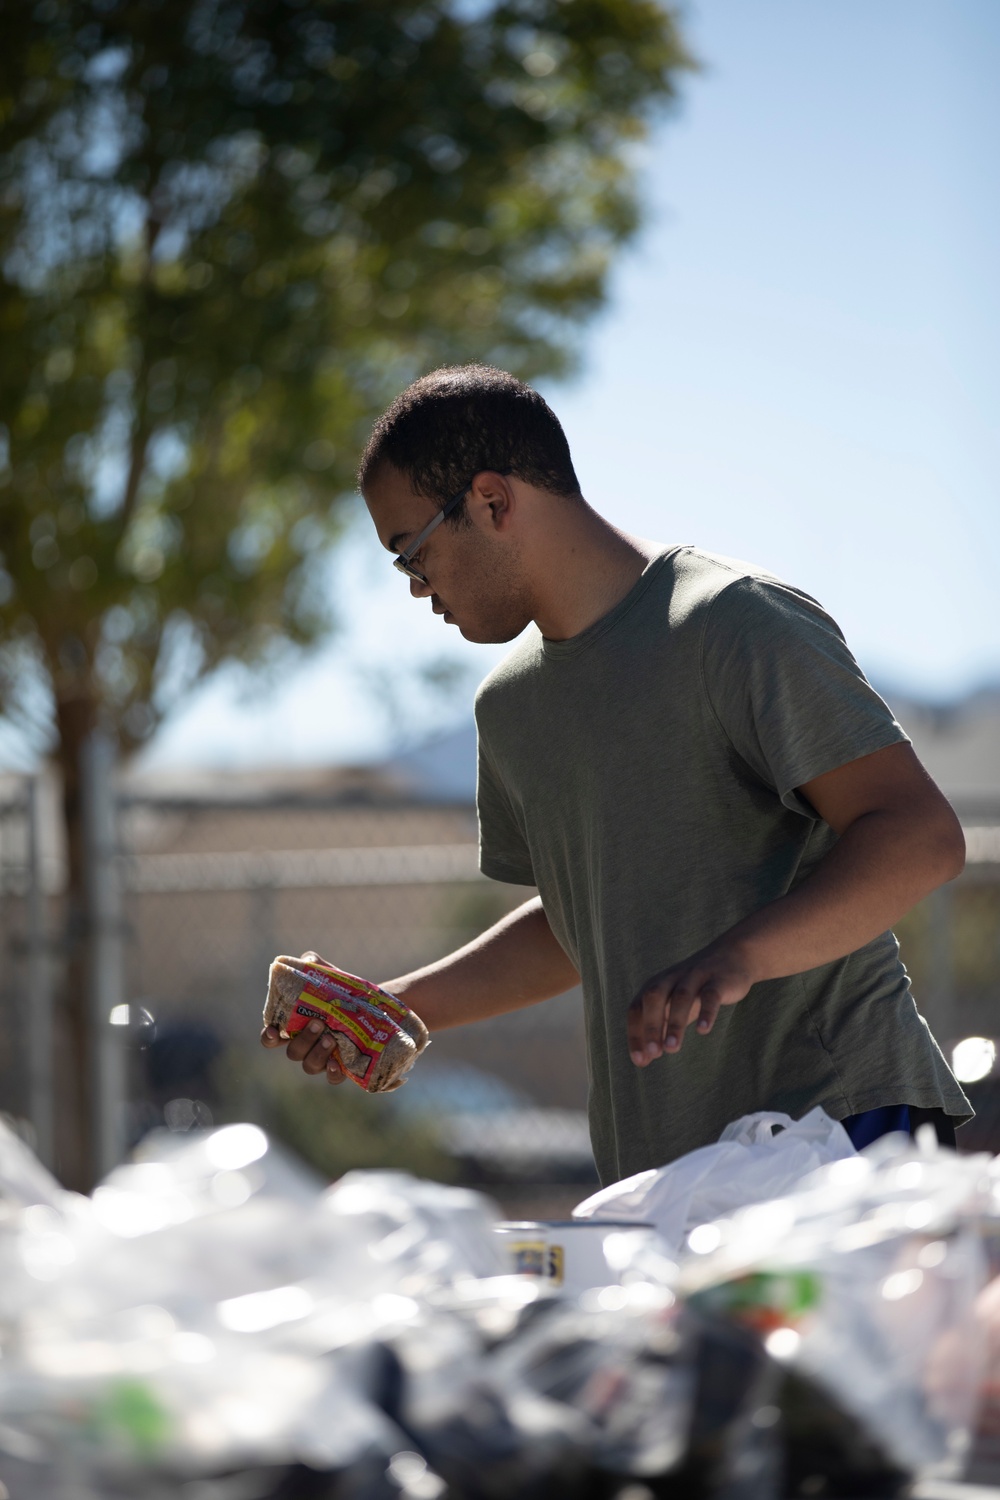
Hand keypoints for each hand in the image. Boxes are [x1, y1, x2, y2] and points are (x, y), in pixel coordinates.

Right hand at [259, 950, 345, 1084]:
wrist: (373, 1006)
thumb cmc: (340, 991)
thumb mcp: (327, 974)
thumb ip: (313, 965)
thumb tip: (308, 961)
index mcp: (294, 1027)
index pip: (272, 1038)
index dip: (269, 1037)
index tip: (275, 1031)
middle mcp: (305, 1046)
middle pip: (293, 1052)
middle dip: (303, 1040)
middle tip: (318, 1023)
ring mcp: (322, 1058)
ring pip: (309, 1065)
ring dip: (317, 1054)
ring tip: (331, 1038)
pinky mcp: (341, 1067)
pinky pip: (331, 1078)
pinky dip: (331, 1073)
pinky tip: (337, 1063)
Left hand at [627, 942, 754, 1063]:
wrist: (733, 955)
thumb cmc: (696, 989)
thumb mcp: (673, 1008)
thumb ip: (657, 1030)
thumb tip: (642, 1060)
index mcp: (655, 985)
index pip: (636, 1008)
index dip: (635, 1034)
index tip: (640, 1060)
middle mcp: (671, 978)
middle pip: (654, 998)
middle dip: (651, 1026)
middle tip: (654, 1054)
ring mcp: (694, 976)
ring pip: (681, 997)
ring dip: (675, 1023)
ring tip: (672, 1049)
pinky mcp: (718, 980)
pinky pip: (710, 995)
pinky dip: (706, 1012)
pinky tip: (703, 1031)